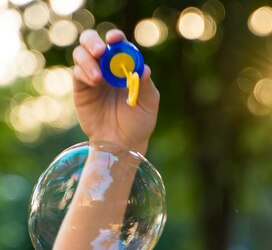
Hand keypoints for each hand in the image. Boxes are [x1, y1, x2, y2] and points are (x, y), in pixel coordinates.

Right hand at [72, 29, 159, 152]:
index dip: (115, 37)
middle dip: (94, 41)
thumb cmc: (139, 123)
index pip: (118, 44)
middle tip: (100, 51)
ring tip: (98, 78)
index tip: (115, 39)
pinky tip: (94, 83)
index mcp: (125, 66)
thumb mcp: (148, 104)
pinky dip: (84, 72)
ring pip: (81, 53)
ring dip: (87, 59)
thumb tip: (144, 68)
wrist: (123, 144)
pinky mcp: (81, 87)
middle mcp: (106, 67)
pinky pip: (77, 72)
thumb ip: (146, 85)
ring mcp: (92, 75)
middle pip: (93, 41)